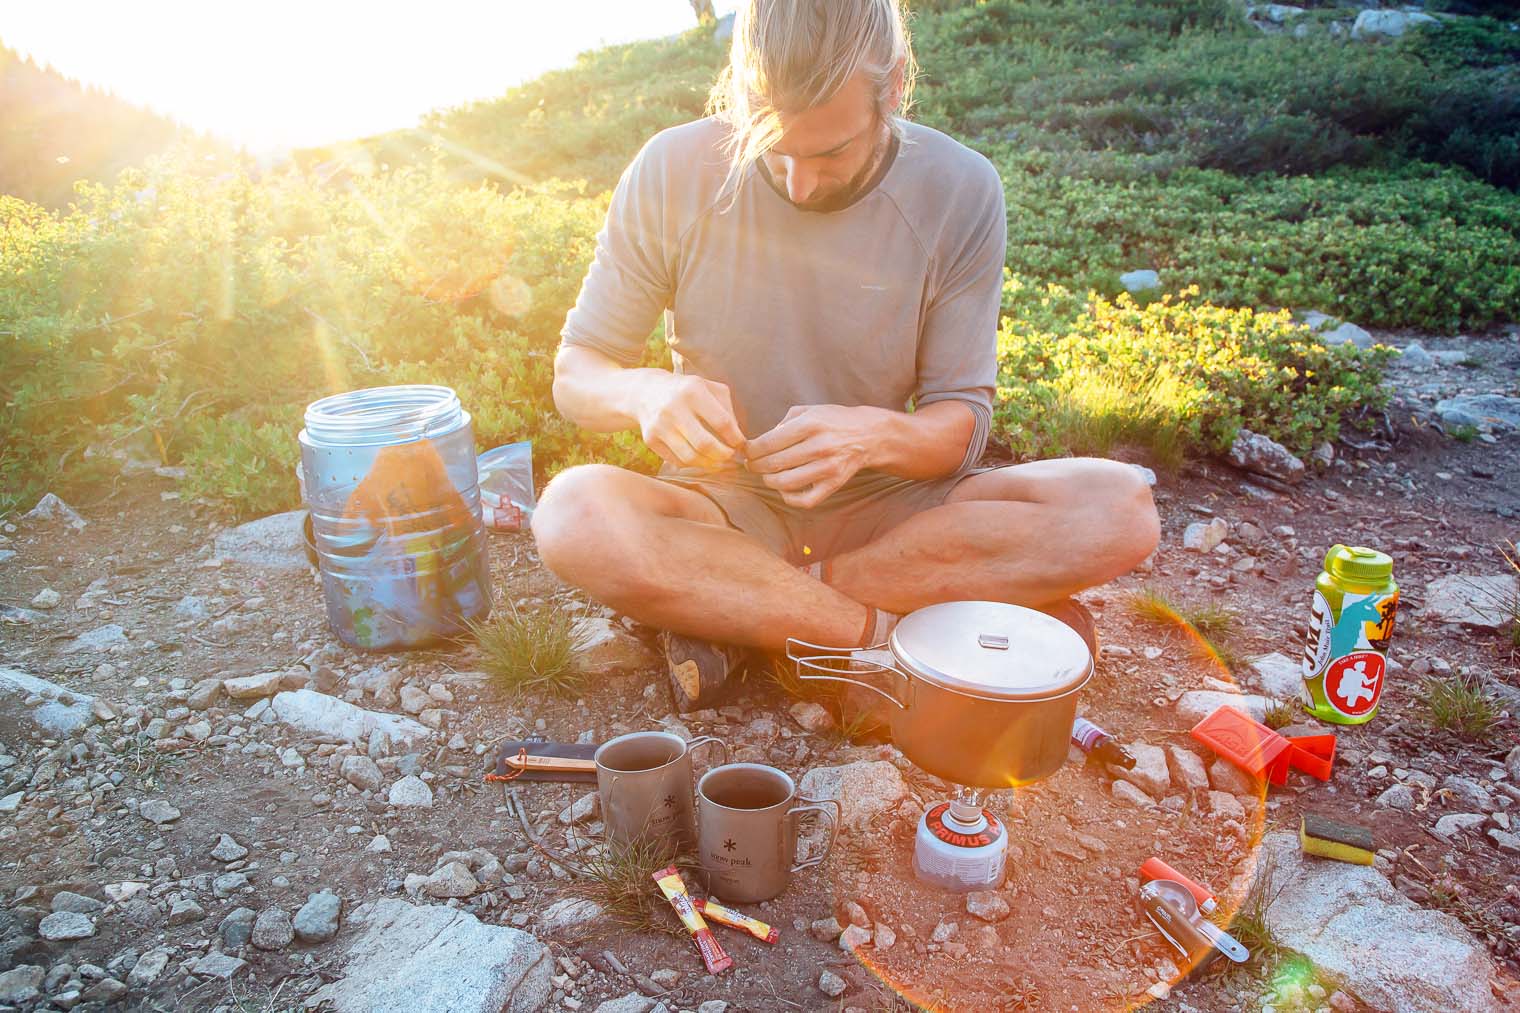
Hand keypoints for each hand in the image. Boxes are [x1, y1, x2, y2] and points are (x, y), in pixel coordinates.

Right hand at [635, 373, 745, 470]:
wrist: (646, 391)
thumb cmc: (687, 390)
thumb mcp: (709, 388)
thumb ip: (727, 409)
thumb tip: (737, 436)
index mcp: (693, 391)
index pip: (722, 422)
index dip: (735, 438)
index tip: (740, 444)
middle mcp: (674, 408)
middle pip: (705, 444)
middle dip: (723, 455)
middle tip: (730, 455)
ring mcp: (660, 425)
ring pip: (690, 457)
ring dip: (709, 464)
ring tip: (718, 461)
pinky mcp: (650, 439)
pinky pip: (677, 461)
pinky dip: (693, 464)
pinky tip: (701, 459)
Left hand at [744, 404, 879, 508]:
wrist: (869, 435)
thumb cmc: (834, 421)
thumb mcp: (809, 410)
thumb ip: (782, 423)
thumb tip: (761, 442)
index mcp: (810, 424)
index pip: (768, 442)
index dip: (751, 450)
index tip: (746, 452)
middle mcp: (819, 446)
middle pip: (773, 463)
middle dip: (755, 466)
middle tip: (751, 465)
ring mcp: (827, 468)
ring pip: (785, 483)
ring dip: (769, 481)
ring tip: (766, 475)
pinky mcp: (834, 484)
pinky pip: (805, 500)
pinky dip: (789, 498)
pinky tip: (785, 489)